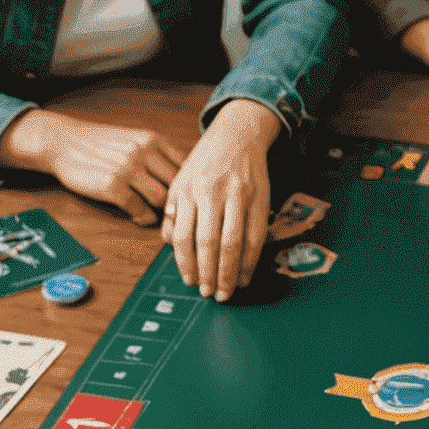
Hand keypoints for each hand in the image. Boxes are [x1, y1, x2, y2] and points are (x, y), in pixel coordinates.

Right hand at [0, 111, 186, 224]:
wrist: (62, 141)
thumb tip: (190, 179)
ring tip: (158, 218)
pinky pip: (139, 209)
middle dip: (179, 204)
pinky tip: (139, 217)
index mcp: (153, 140)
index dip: (191, 188)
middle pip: (178, 186)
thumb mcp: (135, 139)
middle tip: (176, 217)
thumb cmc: (101, 144)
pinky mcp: (112, 185)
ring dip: (162, 214)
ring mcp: (128, 168)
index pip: (187, 168)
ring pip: (162, 199)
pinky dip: (143, 218)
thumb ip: (160, 155)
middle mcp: (143, 151)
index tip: (190, 200)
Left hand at [161, 99, 279, 300]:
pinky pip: (255, 237)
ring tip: (227, 291)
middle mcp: (211, 192)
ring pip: (232, 243)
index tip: (189, 281)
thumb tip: (168, 244)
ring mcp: (237, 196)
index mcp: (187, 189)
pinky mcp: (259, 200)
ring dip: (229, 273)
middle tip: (208, 294)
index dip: (185, 263)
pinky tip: (246, 276)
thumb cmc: (207, 161)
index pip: (183, 235)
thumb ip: (174, 211)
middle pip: (208, 243)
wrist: (237, 134)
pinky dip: (251, 262)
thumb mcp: (181, 179)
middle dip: (208, 274)